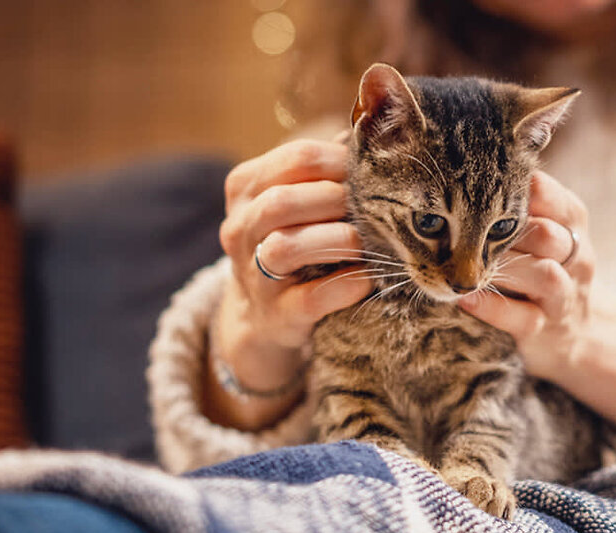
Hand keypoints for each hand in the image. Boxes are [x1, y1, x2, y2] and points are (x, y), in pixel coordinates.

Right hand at [208, 139, 373, 428]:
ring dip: (338, 240)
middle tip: (374, 209)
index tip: (372, 173)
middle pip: (284, 201)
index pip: (296, 158)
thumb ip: (325, 170)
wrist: (264, 315)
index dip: (343, 162)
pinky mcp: (276, 314)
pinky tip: (368, 277)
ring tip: (368, 242)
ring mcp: (253, 274)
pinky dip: (346, 285)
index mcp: (245, 188)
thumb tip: (375, 133)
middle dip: (338, 200)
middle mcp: (240, 228)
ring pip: (287, 247)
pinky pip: (312, 297)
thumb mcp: (296, 201)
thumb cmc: (294, 242)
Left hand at [458, 170, 615, 433]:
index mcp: (571, 220)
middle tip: (462, 228)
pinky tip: (464, 297)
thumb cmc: (544, 265)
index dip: (509, 188)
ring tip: (466, 264)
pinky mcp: (545, 331)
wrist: (582, 332)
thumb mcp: (544, 226)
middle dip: (504, 231)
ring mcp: (563, 295)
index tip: (473, 185)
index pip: (547, 194)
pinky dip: (491, 307)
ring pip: (542, 275)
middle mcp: (575, 255)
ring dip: (502, 267)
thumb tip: (460, 155)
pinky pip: (522, 318)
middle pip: (546, 234)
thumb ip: (515, 198)